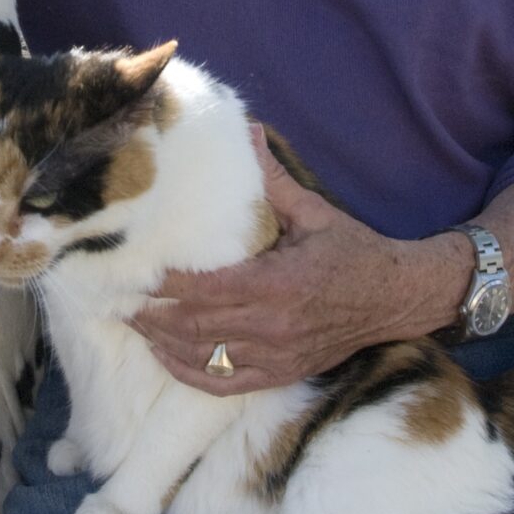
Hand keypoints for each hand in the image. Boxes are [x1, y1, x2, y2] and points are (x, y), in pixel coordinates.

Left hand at [128, 128, 467, 395]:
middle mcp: (273, 325)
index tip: (136, 269)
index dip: (166, 283)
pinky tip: (164, 355)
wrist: (396, 297)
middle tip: (116, 297)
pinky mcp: (281, 373)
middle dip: (150, 312)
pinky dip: (188, 372)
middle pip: (193, 325)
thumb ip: (273, 180)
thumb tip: (247, 131)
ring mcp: (276, 356)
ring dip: (161, 341)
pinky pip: (223, 383)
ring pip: (202, 356)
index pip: (205, 289)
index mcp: (279, 284)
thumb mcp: (314, 212)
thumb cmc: (354, 251)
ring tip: (131, 321)